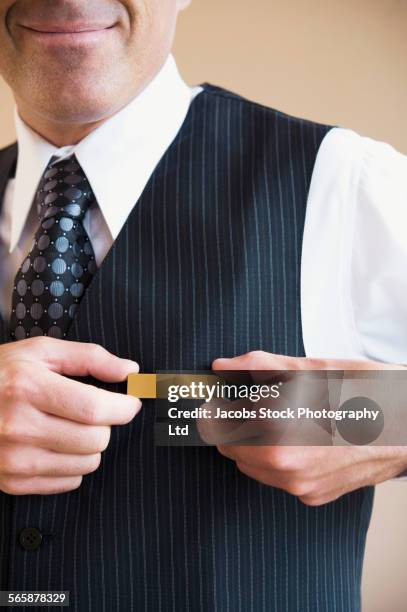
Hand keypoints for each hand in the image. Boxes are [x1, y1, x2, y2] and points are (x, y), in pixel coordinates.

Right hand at [0, 338, 140, 495]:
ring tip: (72, 427)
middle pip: (95, 439)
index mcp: (27, 387)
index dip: (123, 407)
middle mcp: (18, 426)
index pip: (94, 408)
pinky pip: (68, 482)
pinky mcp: (11, 481)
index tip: (130, 402)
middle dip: (106, 424)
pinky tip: (57, 445)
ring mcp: (13, 459)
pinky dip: (73, 465)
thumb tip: (130, 371)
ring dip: (91, 446)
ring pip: (87, 464)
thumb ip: (90, 357)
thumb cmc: (1, 373)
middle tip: (93, 412)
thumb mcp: (41, 351)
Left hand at [212, 351, 406, 505]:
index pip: (218, 422)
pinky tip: (300, 437)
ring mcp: (301, 486)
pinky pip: (277, 478)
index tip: (220, 394)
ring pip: (250, 465)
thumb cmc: (366, 391)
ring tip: (279, 417)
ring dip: (252, 442)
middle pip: (230, 446)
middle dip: (233, 423)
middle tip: (250, 400)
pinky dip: (276, 459)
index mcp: (278, 430)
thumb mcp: (311, 369)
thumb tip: (222, 367)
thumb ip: (259, 368)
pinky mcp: (314, 496)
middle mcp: (286, 466)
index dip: (217, 404)